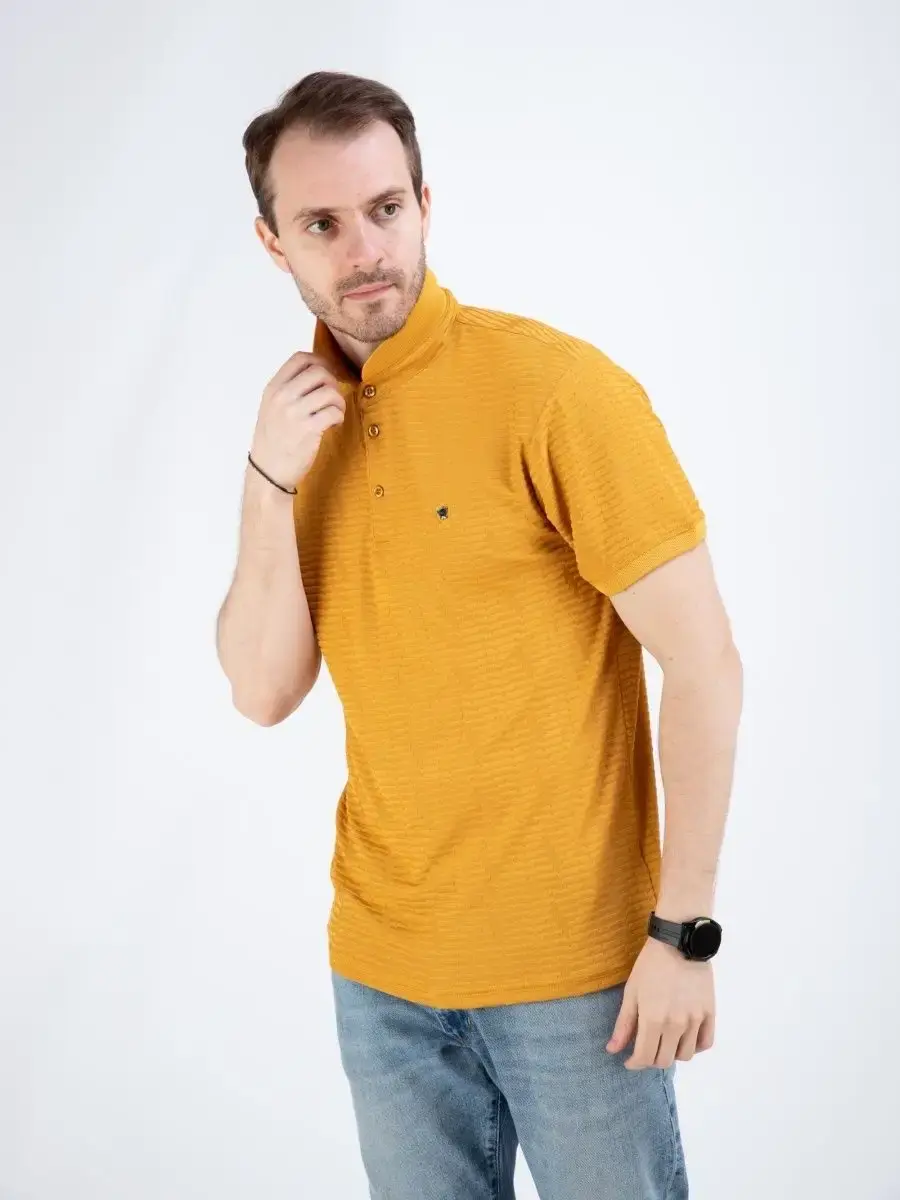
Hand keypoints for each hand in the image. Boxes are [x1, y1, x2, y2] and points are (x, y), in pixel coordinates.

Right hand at [250, 351, 345, 491]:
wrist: (268, 471)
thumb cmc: (272, 440)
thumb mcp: (271, 408)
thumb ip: (288, 389)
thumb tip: (317, 373)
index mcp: (273, 388)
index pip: (299, 358)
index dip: (319, 361)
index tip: (326, 374)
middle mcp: (282, 397)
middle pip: (319, 371)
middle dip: (332, 382)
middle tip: (332, 398)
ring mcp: (295, 413)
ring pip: (330, 391)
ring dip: (339, 401)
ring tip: (334, 412)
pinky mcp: (308, 430)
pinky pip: (334, 411)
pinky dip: (339, 416)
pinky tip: (334, 424)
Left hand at [606, 937, 714, 1068]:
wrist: (679, 943)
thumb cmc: (649, 966)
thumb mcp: (631, 992)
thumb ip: (623, 1024)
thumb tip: (612, 1050)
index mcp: (653, 1020)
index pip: (644, 1057)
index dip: (634, 1063)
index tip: (629, 1060)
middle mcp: (676, 1025)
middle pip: (664, 1060)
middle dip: (651, 1060)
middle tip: (645, 1049)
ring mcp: (695, 1020)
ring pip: (685, 1055)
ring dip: (672, 1054)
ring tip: (664, 1042)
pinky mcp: (710, 1013)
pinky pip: (705, 1043)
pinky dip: (694, 1047)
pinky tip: (684, 1038)